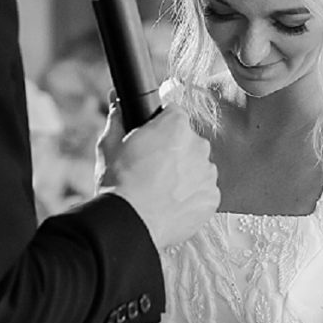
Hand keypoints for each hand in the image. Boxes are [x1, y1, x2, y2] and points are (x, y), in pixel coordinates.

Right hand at [100, 102, 219, 250]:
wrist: (130, 222)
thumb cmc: (119, 184)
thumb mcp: (109, 145)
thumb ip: (118, 118)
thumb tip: (117, 101)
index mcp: (175, 126)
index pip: (174, 114)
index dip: (160, 126)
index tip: (151, 139)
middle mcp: (198, 145)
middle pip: (188, 142)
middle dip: (173, 151)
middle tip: (151, 168)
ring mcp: (208, 172)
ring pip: (197, 167)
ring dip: (184, 174)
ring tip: (159, 190)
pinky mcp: (212, 198)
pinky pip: (203, 191)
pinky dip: (190, 197)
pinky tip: (170, 204)